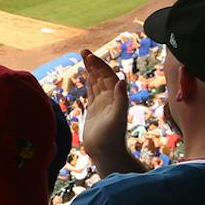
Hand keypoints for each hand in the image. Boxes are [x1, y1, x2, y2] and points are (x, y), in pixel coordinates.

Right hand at [76, 48, 129, 166]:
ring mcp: (102, 103)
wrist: (106, 152)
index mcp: (115, 97)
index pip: (107, 75)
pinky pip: (92, 92)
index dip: (98, 65)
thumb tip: (121, 80)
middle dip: (93, 63)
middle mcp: (110, 98)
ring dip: (91, 70)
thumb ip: (120, 99)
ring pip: (96, 82)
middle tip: (83, 51)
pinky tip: (86, 77)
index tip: (87, 55)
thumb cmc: (112, 137)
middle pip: (101, 75)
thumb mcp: (117, 117)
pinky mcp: (94, 110)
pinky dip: (89, 82)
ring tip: (84, 58)